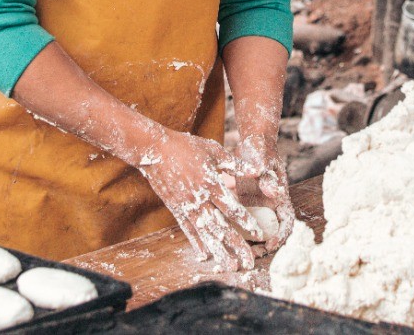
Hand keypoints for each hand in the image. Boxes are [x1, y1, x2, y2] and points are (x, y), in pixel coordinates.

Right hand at [137, 128, 260, 271]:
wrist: (154, 150)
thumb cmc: (187, 147)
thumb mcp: (214, 151)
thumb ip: (236, 164)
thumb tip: (257, 170)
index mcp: (212, 184)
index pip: (233, 209)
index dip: (247, 222)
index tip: (259, 235)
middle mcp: (200, 200)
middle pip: (221, 228)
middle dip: (237, 246)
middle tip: (249, 263)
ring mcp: (186, 207)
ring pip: (205, 234)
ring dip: (219, 252)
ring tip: (230, 267)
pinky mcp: (176, 209)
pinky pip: (188, 230)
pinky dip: (196, 243)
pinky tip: (204, 256)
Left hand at [233, 133, 294, 252]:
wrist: (252, 141)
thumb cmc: (261, 149)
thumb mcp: (264, 161)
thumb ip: (268, 176)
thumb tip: (274, 191)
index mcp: (281, 198)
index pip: (286, 223)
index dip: (280, 237)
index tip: (269, 245)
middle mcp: (270, 205)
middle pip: (271, 232)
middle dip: (263, 246)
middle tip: (250, 254)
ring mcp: (258, 206)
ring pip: (255, 231)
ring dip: (248, 243)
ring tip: (237, 251)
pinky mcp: (245, 204)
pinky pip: (242, 222)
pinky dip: (236, 231)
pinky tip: (224, 236)